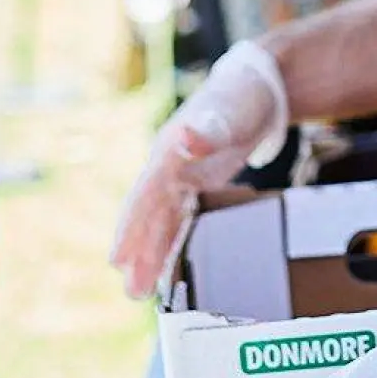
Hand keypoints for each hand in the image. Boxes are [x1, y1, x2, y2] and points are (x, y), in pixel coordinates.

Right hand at [111, 46, 286, 298]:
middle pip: (149, 213)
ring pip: (162, 219)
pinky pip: (180, 216)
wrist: (260, 86)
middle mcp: (170, 164)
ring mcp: (183, 174)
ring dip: (152, 253)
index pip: (146, 193)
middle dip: (139, 251)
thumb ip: (207, 129)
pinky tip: (168, 266)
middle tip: (130, 291)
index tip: (116, 258)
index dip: (131, 227)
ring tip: (140, 291)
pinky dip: (172, 240)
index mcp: (170, 149)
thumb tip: (183, 141)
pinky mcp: (198, 181)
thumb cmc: (241, 96)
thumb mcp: (229, 112)